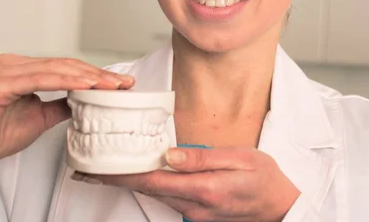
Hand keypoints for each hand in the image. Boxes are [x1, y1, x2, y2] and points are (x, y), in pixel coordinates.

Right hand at [0, 53, 133, 181]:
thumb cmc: (1, 133)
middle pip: (65, 65)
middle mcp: (13, 64)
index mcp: (23, 68)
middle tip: (122, 83)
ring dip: (87, 77)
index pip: (67, 67)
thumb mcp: (44, 116)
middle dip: (97, 75)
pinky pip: (40, 79)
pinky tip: (87, 85)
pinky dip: (66, 82)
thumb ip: (65, 103)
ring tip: (110, 85)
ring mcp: (5, 70)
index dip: (95, 74)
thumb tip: (90, 97)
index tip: (120, 83)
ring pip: (56, 70)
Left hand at [73, 147, 300, 221]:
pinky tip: (142, 175)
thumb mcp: (240, 158)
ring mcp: (194, 213)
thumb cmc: (264, 178)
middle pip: (146, 189)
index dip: (120, 174)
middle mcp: (193, 206)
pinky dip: (149, 185)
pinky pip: (166, 198)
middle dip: (116, 178)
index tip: (95, 168)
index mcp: (202, 189)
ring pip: (154, 195)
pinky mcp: (197, 213)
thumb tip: (169, 154)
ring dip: (129, 182)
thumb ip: (202, 158)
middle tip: (88, 167)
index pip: (152, 179)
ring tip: (107, 169)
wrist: (280, 206)